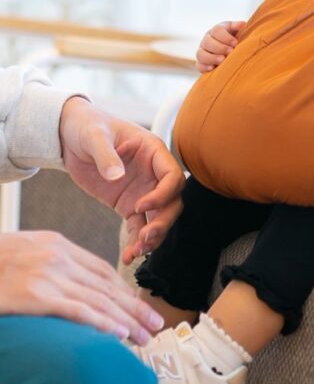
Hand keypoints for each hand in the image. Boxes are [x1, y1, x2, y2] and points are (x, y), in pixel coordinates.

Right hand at [0, 230, 164, 343]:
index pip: (102, 271)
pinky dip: (101, 322)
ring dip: (126, 320)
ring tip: (144, 337)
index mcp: (58, 245)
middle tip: (156, 325)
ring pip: (99, 299)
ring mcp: (48, 274)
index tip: (140, 307)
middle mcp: (58, 256)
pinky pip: (77, 310)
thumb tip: (75, 289)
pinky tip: (118, 334)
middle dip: (135, 307)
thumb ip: (51, 266)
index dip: (125, 291)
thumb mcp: (25, 253)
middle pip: (107, 286)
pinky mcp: (36, 294)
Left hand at [59, 98, 184, 264]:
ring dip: (153, 237)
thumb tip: (117, 176)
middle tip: (146, 237)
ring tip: (137, 252)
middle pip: (172, 201)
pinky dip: (136, 242)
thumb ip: (106, 155)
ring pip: (159, 218)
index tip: (140, 206)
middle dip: (163, 221)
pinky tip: (128, 256)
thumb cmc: (88, 126)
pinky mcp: (129, 205)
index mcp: (153, 152)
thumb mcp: (95, 136)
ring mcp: (143, 191)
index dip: (162, 194)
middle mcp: (154, 173)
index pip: (173, 176)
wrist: (70, 137)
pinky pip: (139, 226)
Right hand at [196, 20, 245, 72]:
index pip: (216, 31)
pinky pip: (199, 65)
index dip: (225, 37)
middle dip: (220, 48)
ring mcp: (202, 52)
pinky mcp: (201, 63)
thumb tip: (242, 24)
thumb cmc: (233, 39)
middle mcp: (206, 40)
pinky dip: (205, 67)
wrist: (230, 51)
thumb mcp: (235, 31)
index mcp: (216, 31)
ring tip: (222, 60)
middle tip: (230, 52)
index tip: (235, 43)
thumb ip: (237, 27)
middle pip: (208, 42)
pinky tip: (213, 68)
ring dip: (212, 58)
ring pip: (201, 54)